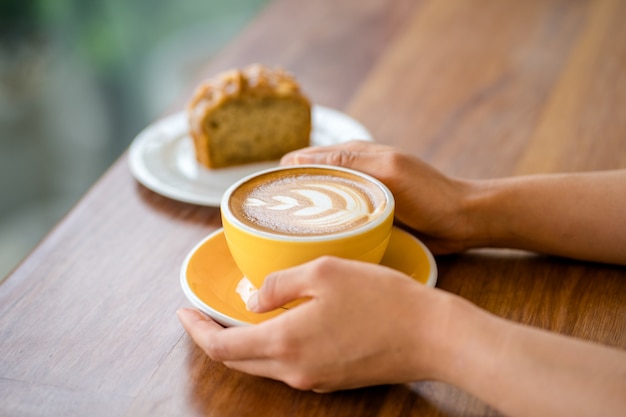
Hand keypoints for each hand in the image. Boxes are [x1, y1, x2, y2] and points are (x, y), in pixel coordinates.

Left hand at [178, 256, 451, 391]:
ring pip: (263, 364)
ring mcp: (314, 379)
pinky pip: (290, 365)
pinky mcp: (332, 379)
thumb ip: (279, 284)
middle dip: (214, 338)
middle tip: (204, 314)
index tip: (183, 312)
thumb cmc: (381, 298)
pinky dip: (273, 347)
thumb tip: (255, 298)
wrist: (431, 335)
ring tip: (240, 315)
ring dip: (244, 343)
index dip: (196, 330)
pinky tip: (281, 324)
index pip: (221, 347)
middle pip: (237, 361)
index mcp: (286, 344)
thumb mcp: (323, 272)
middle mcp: (295, 370)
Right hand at [281, 141, 478, 253]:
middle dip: (289, 198)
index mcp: (355, 156)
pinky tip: (314, 245)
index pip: (305, 160)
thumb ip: (350, 163)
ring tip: (284, 237)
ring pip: (321, 205)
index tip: (263, 195)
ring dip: (305, 217)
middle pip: (309, 183)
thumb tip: (298, 160)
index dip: (283, 174)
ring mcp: (360, 198)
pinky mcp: (368, 219)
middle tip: (270, 223)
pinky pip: (337, 223)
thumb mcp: (389, 172)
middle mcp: (353, 176)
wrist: (464, 220)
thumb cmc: (430, 193)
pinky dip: (323, 230)